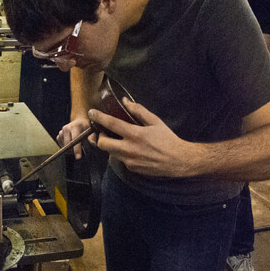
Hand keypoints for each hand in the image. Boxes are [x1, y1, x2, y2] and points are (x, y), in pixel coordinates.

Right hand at [56, 116, 97, 159]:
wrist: (80, 121)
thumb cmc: (87, 127)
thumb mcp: (92, 130)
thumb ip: (92, 137)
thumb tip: (93, 145)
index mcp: (75, 127)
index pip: (75, 140)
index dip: (76, 149)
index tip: (78, 158)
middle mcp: (66, 128)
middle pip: (68, 144)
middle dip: (73, 151)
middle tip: (79, 153)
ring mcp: (61, 132)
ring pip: (64, 146)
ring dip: (70, 149)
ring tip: (76, 146)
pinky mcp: (59, 135)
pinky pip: (61, 145)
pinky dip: (66, 147)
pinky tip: (71, 145)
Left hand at [88, 97, 202, 176]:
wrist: (178, 161)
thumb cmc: (168, 139)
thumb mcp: (155, 121)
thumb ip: (138, 111)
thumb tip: (125, 102)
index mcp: (136, 134)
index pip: (111, 124)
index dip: (99, 118)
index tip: (91, 113)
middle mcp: (130, 149)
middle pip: (103, 144)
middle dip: (100, 137)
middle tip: (105, 132)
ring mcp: (130, 161)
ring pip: (110, 153)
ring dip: (111, 146)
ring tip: (120, 140)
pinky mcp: (132, 169)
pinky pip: (120, 159)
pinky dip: (122, 153)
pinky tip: (132, 150)